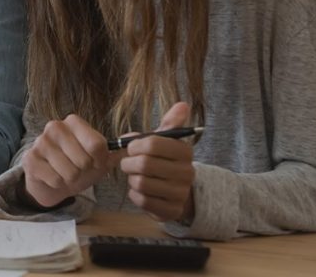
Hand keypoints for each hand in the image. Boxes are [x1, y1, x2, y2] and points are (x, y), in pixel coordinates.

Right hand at [21, 114, 120, 207]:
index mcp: (73, 122)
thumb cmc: (77, 167)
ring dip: (70, 179)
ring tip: (66, 174)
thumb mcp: (100, 159)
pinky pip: (55, 179)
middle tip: (77, 170)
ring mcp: (40, 142)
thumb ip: (118, 150)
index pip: (97, 145)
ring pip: (69, 172)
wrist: (51, 181)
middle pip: (84, 160)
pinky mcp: (30, 159)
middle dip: (83, 172)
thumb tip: (140, 138)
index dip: (100, 161)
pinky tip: (53, 178)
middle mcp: (55, 127)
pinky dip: (58, 185)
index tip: (95, 163)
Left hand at [120, 102, 195, 221]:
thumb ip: (170, 123)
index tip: (131, 148)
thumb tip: (183, 105)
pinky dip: (134, 195)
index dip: (134, 145)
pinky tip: (140, 191)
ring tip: (135, 176)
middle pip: (143, 164)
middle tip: (127, 163)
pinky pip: (141, 200)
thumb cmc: (164, 161)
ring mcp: (180, 193)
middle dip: (128, 163)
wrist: (177, 192)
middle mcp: (187, 172)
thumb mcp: (166, 141)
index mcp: (185, 151)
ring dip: (131, 179)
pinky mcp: (171, 210)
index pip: (152, 143)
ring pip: (140, 183)